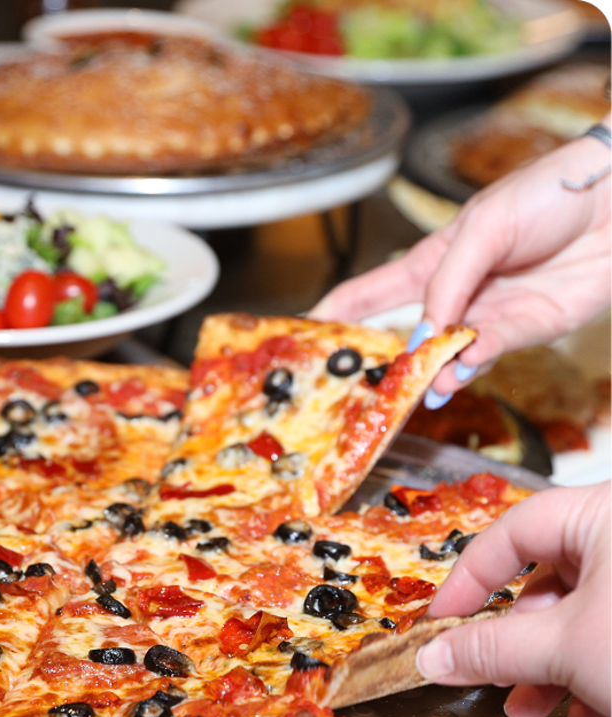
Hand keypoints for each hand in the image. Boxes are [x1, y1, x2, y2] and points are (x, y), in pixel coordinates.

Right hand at [311, 129, 611, 400]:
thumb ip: (447, 282)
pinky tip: (461, 366)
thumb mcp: (481, 226)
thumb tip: (422, 333)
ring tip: (423, 385)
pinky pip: (494, 350)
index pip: (373, 292)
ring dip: (434, 371)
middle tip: (363, 388)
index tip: (306, 337)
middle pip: (409, 337)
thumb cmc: (548, 191)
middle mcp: (459, 294)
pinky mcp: (531, 328)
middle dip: (384, 363)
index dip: (338, 315)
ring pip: (450, 354)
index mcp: (435, 260)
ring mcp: (492, 315)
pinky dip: (475, 360)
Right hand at [415, 482, 611, 716]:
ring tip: (533, 707)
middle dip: (517, 640)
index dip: (469, 579)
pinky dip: (593, 668)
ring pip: (584, 610)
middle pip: (548, 577)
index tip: (442, 619)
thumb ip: (491, 650)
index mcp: (604, 512)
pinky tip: (586, 708)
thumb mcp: (565, 648)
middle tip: (492, 671)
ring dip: (550, 665)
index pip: (513, 532)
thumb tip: (435, 656)